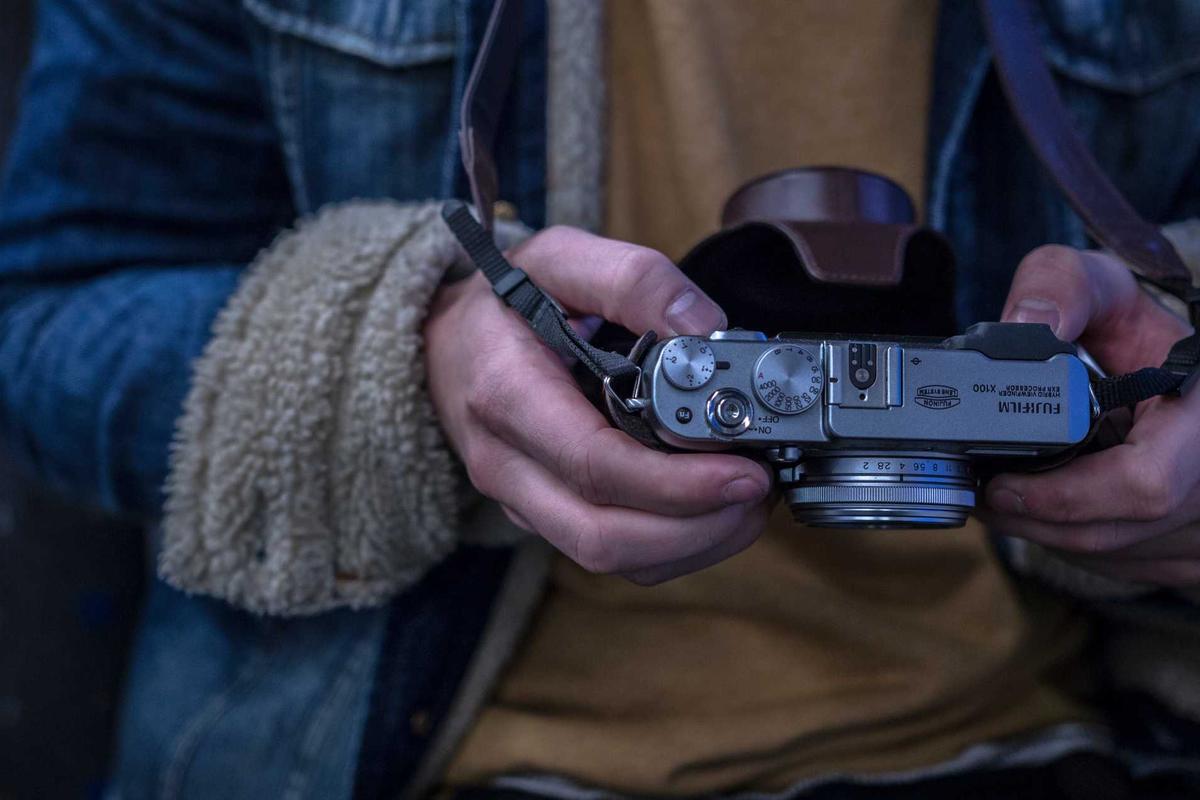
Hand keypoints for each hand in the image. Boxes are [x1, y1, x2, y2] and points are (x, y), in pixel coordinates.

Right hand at [424, 226, 772, 583]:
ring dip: (693, 544)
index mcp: (507, 396)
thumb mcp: (557, 257)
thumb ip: (631, 277)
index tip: (745, 471)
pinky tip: (714, 511)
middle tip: (760, 490)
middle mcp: (507, 464)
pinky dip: (673, 547)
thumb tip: (705, 326)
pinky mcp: (543, 518)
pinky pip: (612, 556)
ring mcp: (522, 500)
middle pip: (604, 537)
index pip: (595, 466)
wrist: (445, 345)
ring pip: (612, 560)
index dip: (678, 483)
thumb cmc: (503, 302)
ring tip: (750, 502)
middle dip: (697, 528)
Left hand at [980, 245, 1199, 585]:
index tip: (998, 486)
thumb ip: (1065, 284)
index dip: (1063, 497)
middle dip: (1032, 520)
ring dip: (1044, 535)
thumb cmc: (1144, 336)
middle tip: (976, 495)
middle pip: (1113, 533)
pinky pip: (1125, 567)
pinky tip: (1039, 515)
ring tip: (994, 500)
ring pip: (1114, 557)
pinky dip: (1073, 543)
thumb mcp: (1109, 290)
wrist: (1187, 375)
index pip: (1144, 484)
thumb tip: (1027, 320)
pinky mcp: (1191, 551)